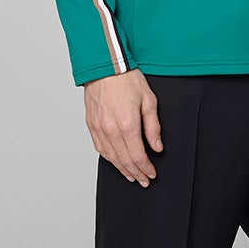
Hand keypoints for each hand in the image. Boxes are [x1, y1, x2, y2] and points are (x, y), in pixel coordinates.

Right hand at [84, 69, 162, 185]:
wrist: (105, 65)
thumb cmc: (127, 79)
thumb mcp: (149, 101)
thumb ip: (153, 127)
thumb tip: (157, 147)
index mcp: (127, 124)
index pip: (137, 156)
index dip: (146, 168)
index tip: (152, 174)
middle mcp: (111, 129)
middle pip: (124, 160)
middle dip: (136, 173)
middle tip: (144, 181)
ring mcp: (99, 128)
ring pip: (111, 157)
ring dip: (122, 169)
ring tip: (131, 175)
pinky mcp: (91, 124)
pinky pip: (100, 148)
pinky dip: (109, 158)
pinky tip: (116, 162)